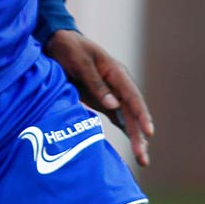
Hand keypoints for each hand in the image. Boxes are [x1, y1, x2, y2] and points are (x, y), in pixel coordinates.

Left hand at [42, 29, 154, 165]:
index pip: (133, 97)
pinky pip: (118, 119)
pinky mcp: (103, 101)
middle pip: (133, 113)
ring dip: (135, 138)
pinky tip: (134, 149)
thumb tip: (114, 106)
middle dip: (139, 136)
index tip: (148, 132)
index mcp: (116, 73)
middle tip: (142, 157)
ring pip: (128, 119)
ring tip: (142, 160)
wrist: (56, 43)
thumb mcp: (80, 63)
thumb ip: (96, 84)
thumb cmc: (69, 49)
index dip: (142, 115)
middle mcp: (119, 85)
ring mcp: (112, 94)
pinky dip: (126, 133)